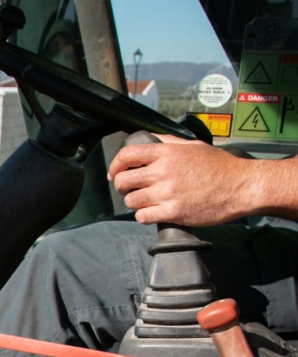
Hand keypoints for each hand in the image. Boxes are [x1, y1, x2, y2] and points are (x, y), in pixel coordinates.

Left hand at [107, 135, 261, 225]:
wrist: (242, 186)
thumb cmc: (220, 166)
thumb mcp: (194, 146)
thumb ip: (168, 142)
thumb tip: (149, 139)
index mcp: (167, 153)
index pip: (127, 155)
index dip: (115, 165)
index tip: (115, 173)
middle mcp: (163, 172)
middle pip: (123, 181)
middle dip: (123, 186)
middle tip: (132, 189)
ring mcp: (167, 193)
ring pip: (131, 201)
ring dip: (135, 202)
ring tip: (147, 201)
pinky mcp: (173, 212)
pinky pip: (142, 217)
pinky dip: (144, 216)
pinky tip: (153, 212)